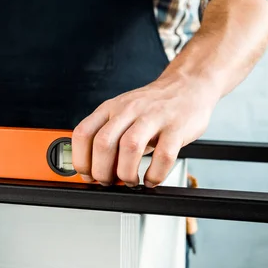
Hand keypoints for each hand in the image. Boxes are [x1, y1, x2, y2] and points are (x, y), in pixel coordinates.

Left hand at [71, 75, 217, 186]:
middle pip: (103, 143)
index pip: (83, 133)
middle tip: (108, 182)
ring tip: (130, 181)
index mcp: (109, 108)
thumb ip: (108, 137)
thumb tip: (94, 171)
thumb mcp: (121, 114)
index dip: (80, 159)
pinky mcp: (176, 128)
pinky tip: (152, 179)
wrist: (187, 85)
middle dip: (102, 171)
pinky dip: (155, 174)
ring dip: (126, 173)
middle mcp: (128, 110)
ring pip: (130, 147)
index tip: (86, 175)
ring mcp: (153, 117)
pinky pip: (164, 156)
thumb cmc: (152, 106)